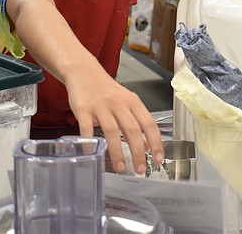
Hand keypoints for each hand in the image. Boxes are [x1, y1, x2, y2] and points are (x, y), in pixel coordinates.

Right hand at [65, 58, 162, 174]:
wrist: (84, 71)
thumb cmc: (106, 89)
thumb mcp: (127, 102)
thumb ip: (137, 122)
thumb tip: (148, 146)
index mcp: (133, 101)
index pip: (149, 124)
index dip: (156, 143)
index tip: (158, 159)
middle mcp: (119, 103)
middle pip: (133, 129)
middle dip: (138, 152)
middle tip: (140, 170)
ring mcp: (101, 106)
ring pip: (112, 131)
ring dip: (117, 152)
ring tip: (120, 168)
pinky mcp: (83, 108)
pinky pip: (87, 128)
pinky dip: (89, 142)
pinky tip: (92, 154)